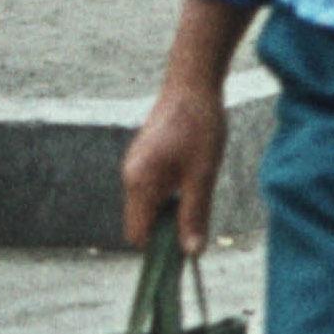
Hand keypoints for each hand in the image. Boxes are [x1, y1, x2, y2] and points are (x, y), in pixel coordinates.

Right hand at [118, 69, 233, 255]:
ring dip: (170, 209)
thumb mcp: (203, 174)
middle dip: (166, 229)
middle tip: (198, 220)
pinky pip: (152, 187)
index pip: (137, 235)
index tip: (186, 249)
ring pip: (148, 204)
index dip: (159, 248)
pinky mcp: (144, 156)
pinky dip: (169, 192)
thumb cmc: (199, 125)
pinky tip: (193, 176)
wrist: (193, 80)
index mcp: (139, 184)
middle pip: (141, 221)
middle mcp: (130, 176)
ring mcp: (135, 165)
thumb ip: (194, 214)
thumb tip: (191, 253)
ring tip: (198, 190)